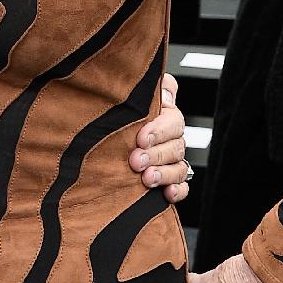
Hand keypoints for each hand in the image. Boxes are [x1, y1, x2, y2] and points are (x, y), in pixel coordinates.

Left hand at [129, 71, 190, 204]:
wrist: (101, 140)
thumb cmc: (118, 114)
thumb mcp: (129, 96)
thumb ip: (151, 89)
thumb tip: (164, 91)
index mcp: (165, 116)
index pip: (173, 122)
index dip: (159, 131)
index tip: (140, 138)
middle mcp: (170, 139)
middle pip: (176, 147)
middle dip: (156, 155)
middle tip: (136, 160)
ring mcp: (170, 162)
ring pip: (179, 168)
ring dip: (164, 174)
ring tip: (146, 179)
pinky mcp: (168, 182)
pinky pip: (181, 187)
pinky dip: (177, 191)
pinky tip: (167, 193)